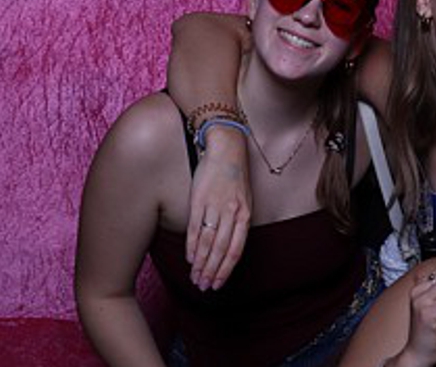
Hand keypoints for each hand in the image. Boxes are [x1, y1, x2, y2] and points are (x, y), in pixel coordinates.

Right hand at [186, 126, 251, 289]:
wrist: (226, 148)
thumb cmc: (234, 176)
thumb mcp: (244, 199)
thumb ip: (238, 221)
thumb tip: (229, 246)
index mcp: (245, 214)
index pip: (236, 249)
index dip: (227, 269)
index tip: (219, 284)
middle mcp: (232, 212)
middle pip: (221, 250)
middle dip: (212, 272)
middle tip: (204, 287)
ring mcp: (216, 206)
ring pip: (208, 242)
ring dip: (201, 264)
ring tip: (195, 278)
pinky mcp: (200, 199)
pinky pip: (196, 228)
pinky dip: (192, 246)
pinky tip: (189, 259)